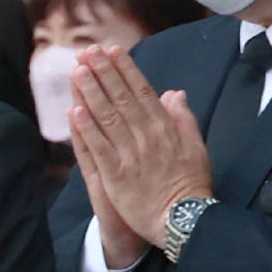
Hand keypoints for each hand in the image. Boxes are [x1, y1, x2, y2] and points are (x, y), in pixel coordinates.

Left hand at [69, 46, 211, 263]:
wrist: (186, 221)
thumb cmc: (192, 185)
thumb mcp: (196, 147)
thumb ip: (183, 118)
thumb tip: (175, 93)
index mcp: (164, 128)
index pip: (141, 91)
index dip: (125, 69)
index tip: (112, 50)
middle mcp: (146, 137)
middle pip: (121, 98)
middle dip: (103, 72)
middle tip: (87, 51)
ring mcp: (130, 155)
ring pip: (107, 118)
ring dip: (91, 92)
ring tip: (77, 71)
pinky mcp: (116, 176)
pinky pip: (99, 148)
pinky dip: (87, 129)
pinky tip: (75, 111)